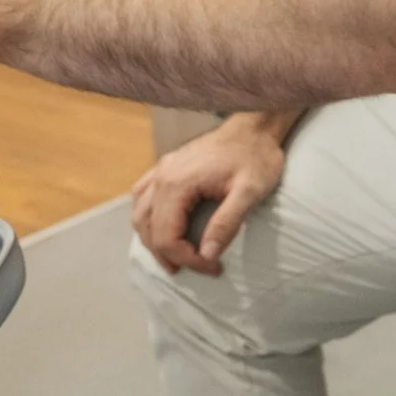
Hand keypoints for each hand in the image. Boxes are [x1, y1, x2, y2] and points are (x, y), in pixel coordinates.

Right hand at [129, 116, 287, 275]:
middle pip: (148, 229)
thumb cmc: (256, 157)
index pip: (167, 236)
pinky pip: (143, 196)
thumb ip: (227, 224)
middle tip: (197, 268)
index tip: (213, 267)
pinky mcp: (166, 166)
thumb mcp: (250, 192)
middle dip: (170, 255)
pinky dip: (148, 218)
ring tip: (176, 258)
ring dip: (154, 239)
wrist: (255, 127)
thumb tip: (207, 255)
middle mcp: (162, 175)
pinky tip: (162, 227)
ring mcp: (162, 169)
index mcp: (178, 183)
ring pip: (140, 214)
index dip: (187, 259)